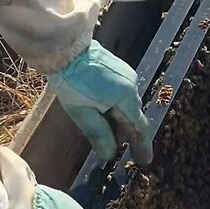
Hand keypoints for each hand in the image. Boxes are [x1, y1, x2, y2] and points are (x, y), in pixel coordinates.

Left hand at [47, 41, 152, 163]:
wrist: (65, 48)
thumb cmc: (72, 80)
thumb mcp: (83, 112)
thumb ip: (98, 134)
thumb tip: (109, 155)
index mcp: (125, 95)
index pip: (139, 125)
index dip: (142, 145)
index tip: (144, 160)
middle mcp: (131, 84)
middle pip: (133, 116)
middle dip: (130, 136)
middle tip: (129, 155)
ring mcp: (125, 74)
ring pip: (126, 105)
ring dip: (121, 123)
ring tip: (115, 140)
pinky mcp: (117, 69)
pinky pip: (121, 95)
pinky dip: (116, 110)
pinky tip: (107, 119)